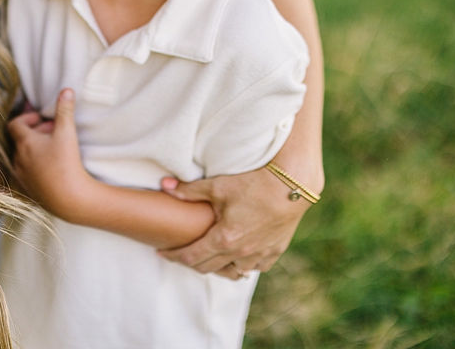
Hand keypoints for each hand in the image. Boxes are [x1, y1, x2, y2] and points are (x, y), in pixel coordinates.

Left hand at [7, 89, 92, 218]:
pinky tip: (52, 167)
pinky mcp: (27, 189)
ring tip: (54, 148)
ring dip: (35, 149)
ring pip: (23, 156)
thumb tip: (66, 89)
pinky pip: (27, 171)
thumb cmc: (67, 163)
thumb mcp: (67, 132)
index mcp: (24, 143)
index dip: (27, 118)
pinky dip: (36, 165)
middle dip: (36, 132)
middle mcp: (18, 158)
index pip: (15, 124)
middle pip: (20, 140)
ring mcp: (22, 175)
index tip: (42, 119)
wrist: (69, 198)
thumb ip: (65, 110)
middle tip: (54, 131)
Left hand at [158, 167, 310, 278]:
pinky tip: (237, 256)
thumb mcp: (218, 185)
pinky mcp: (275, 251)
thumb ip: (189, 190)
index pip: (191, 257)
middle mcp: (240, 252)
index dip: (173, 256)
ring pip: (232, 271)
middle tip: (180, 252)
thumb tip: (164, 186)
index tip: (162, 252)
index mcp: (223, 239)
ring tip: (208, 256)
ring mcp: (259, 254)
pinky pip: (255, 267)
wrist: (292, 185)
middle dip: (190, 262)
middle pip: (208, 268)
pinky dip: (243, 264)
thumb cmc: (254, 183)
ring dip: (217, 266)